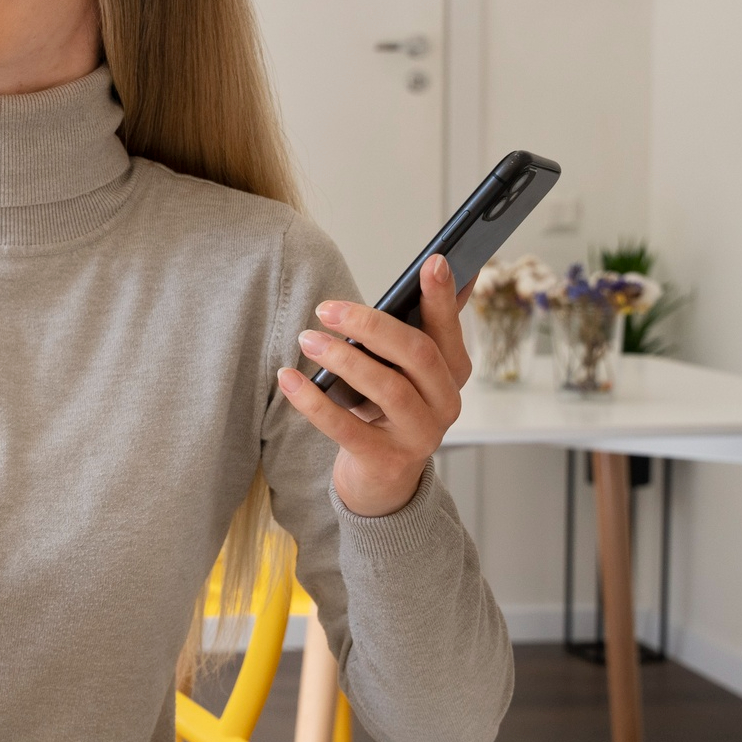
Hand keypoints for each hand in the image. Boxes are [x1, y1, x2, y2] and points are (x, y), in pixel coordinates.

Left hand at [275, 254, 475, 516]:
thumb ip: (419, 326)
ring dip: (342, 358)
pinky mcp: (386, 461)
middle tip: (325, 308)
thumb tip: (440, 266)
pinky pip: (346, 428)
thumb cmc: (387, 410)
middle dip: (370, 325)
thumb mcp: (406, 371)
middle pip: (417, 354)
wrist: (381, 482)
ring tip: (306, 339)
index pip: (449, 330)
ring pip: (386, 388)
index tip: (433, 260)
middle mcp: (445, 404)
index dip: (443, 297)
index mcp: (452, 374)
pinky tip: (288, 378)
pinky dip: (313, 401)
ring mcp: (420, 436)